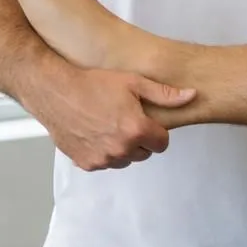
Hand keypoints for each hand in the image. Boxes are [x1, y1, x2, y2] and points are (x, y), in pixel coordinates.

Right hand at [30, 66, 195, 171]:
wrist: (55, 90)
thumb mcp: (133, 82)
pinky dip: (103, 152)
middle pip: (144, 153)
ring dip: (122, 148)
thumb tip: (192, 96)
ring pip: (125, 160)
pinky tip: (95, 133)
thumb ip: (165, 94)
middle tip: (125, 120)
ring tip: (109, 125)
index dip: (156, 131)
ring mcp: (103, 158)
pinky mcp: (86, 163)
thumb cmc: (92, 83)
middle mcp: (121, 148)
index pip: (162, 143)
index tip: (146, 121)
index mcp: (136, 130)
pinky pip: (105, 163)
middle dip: (140, 140)